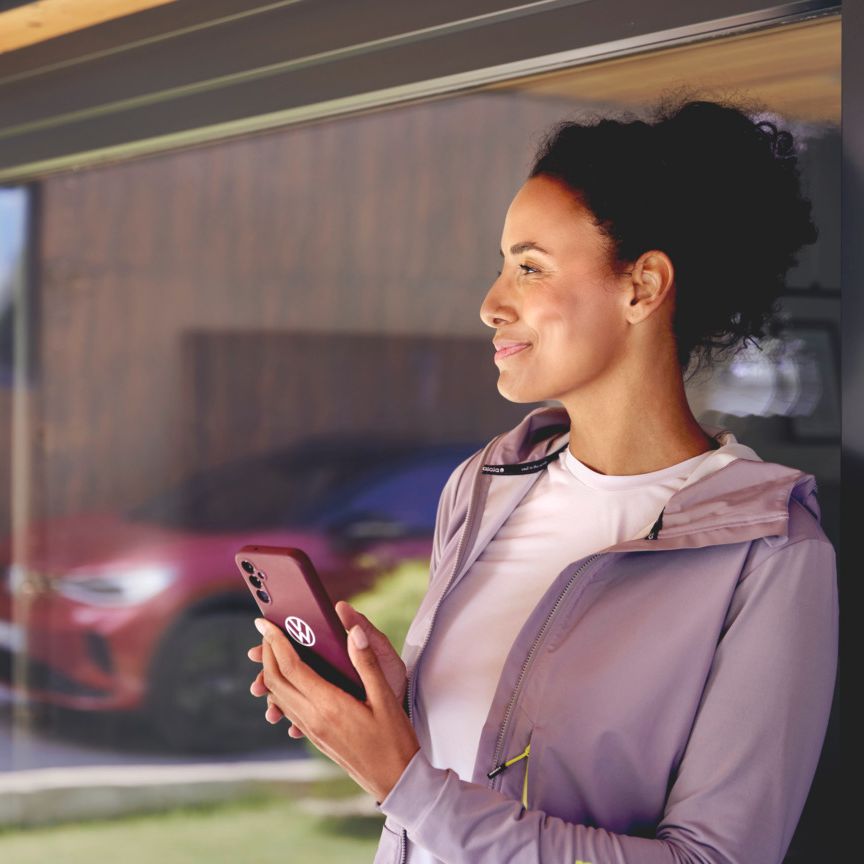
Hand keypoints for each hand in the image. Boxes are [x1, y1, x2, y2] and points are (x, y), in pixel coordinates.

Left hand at [249, 616, 419, 802]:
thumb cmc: (394, 739)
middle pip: (276, 680)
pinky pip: (288, 708)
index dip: (275, 642)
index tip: (265, 623)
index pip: (292, 667)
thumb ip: (367, 663)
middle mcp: (314, 718)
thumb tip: (353, 632)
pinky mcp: (315, 737)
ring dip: (270, 670)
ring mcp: (312, 730)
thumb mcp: (385, 697)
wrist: (395, 780)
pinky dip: (280, 688)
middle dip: (267, 652)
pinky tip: (288, 679)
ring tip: (273, 649)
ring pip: (278, 696)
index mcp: (329, 705)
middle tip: (266, 630)